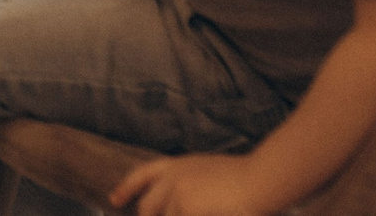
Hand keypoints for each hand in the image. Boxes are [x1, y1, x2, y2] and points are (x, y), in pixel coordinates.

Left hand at [109, 152, 270, 215]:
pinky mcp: (184, 208)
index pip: (142, 174)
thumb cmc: (245, 179)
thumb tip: (177, 204)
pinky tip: (208, 213)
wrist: (260, 179)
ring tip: (204, 208)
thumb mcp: (209, 173)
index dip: (126, 188)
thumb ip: (190, 186)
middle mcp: (172, 177)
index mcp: (178, 165)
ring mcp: (176, 193)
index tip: (114, 199)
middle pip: (147, 207)